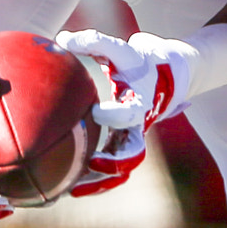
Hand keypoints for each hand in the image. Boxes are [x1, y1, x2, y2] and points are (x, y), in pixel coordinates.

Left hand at [52, 28, 202, 196]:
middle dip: (113, 161)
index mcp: (139, 103)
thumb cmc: (137, 61)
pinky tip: (67, 187)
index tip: (96, 111)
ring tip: (72, 189)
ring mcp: (131, 139)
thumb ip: (95, 41)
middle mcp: (138, 126)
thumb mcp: (120, 49)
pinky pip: (111, 169)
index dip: (115, 115)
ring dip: (100, 180)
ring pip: (121, 168)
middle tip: (92, 164)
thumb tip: (62, 39)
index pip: (131, 113)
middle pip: (132, 152)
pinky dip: (94, 180)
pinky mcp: (121, 146)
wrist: (164, 76)